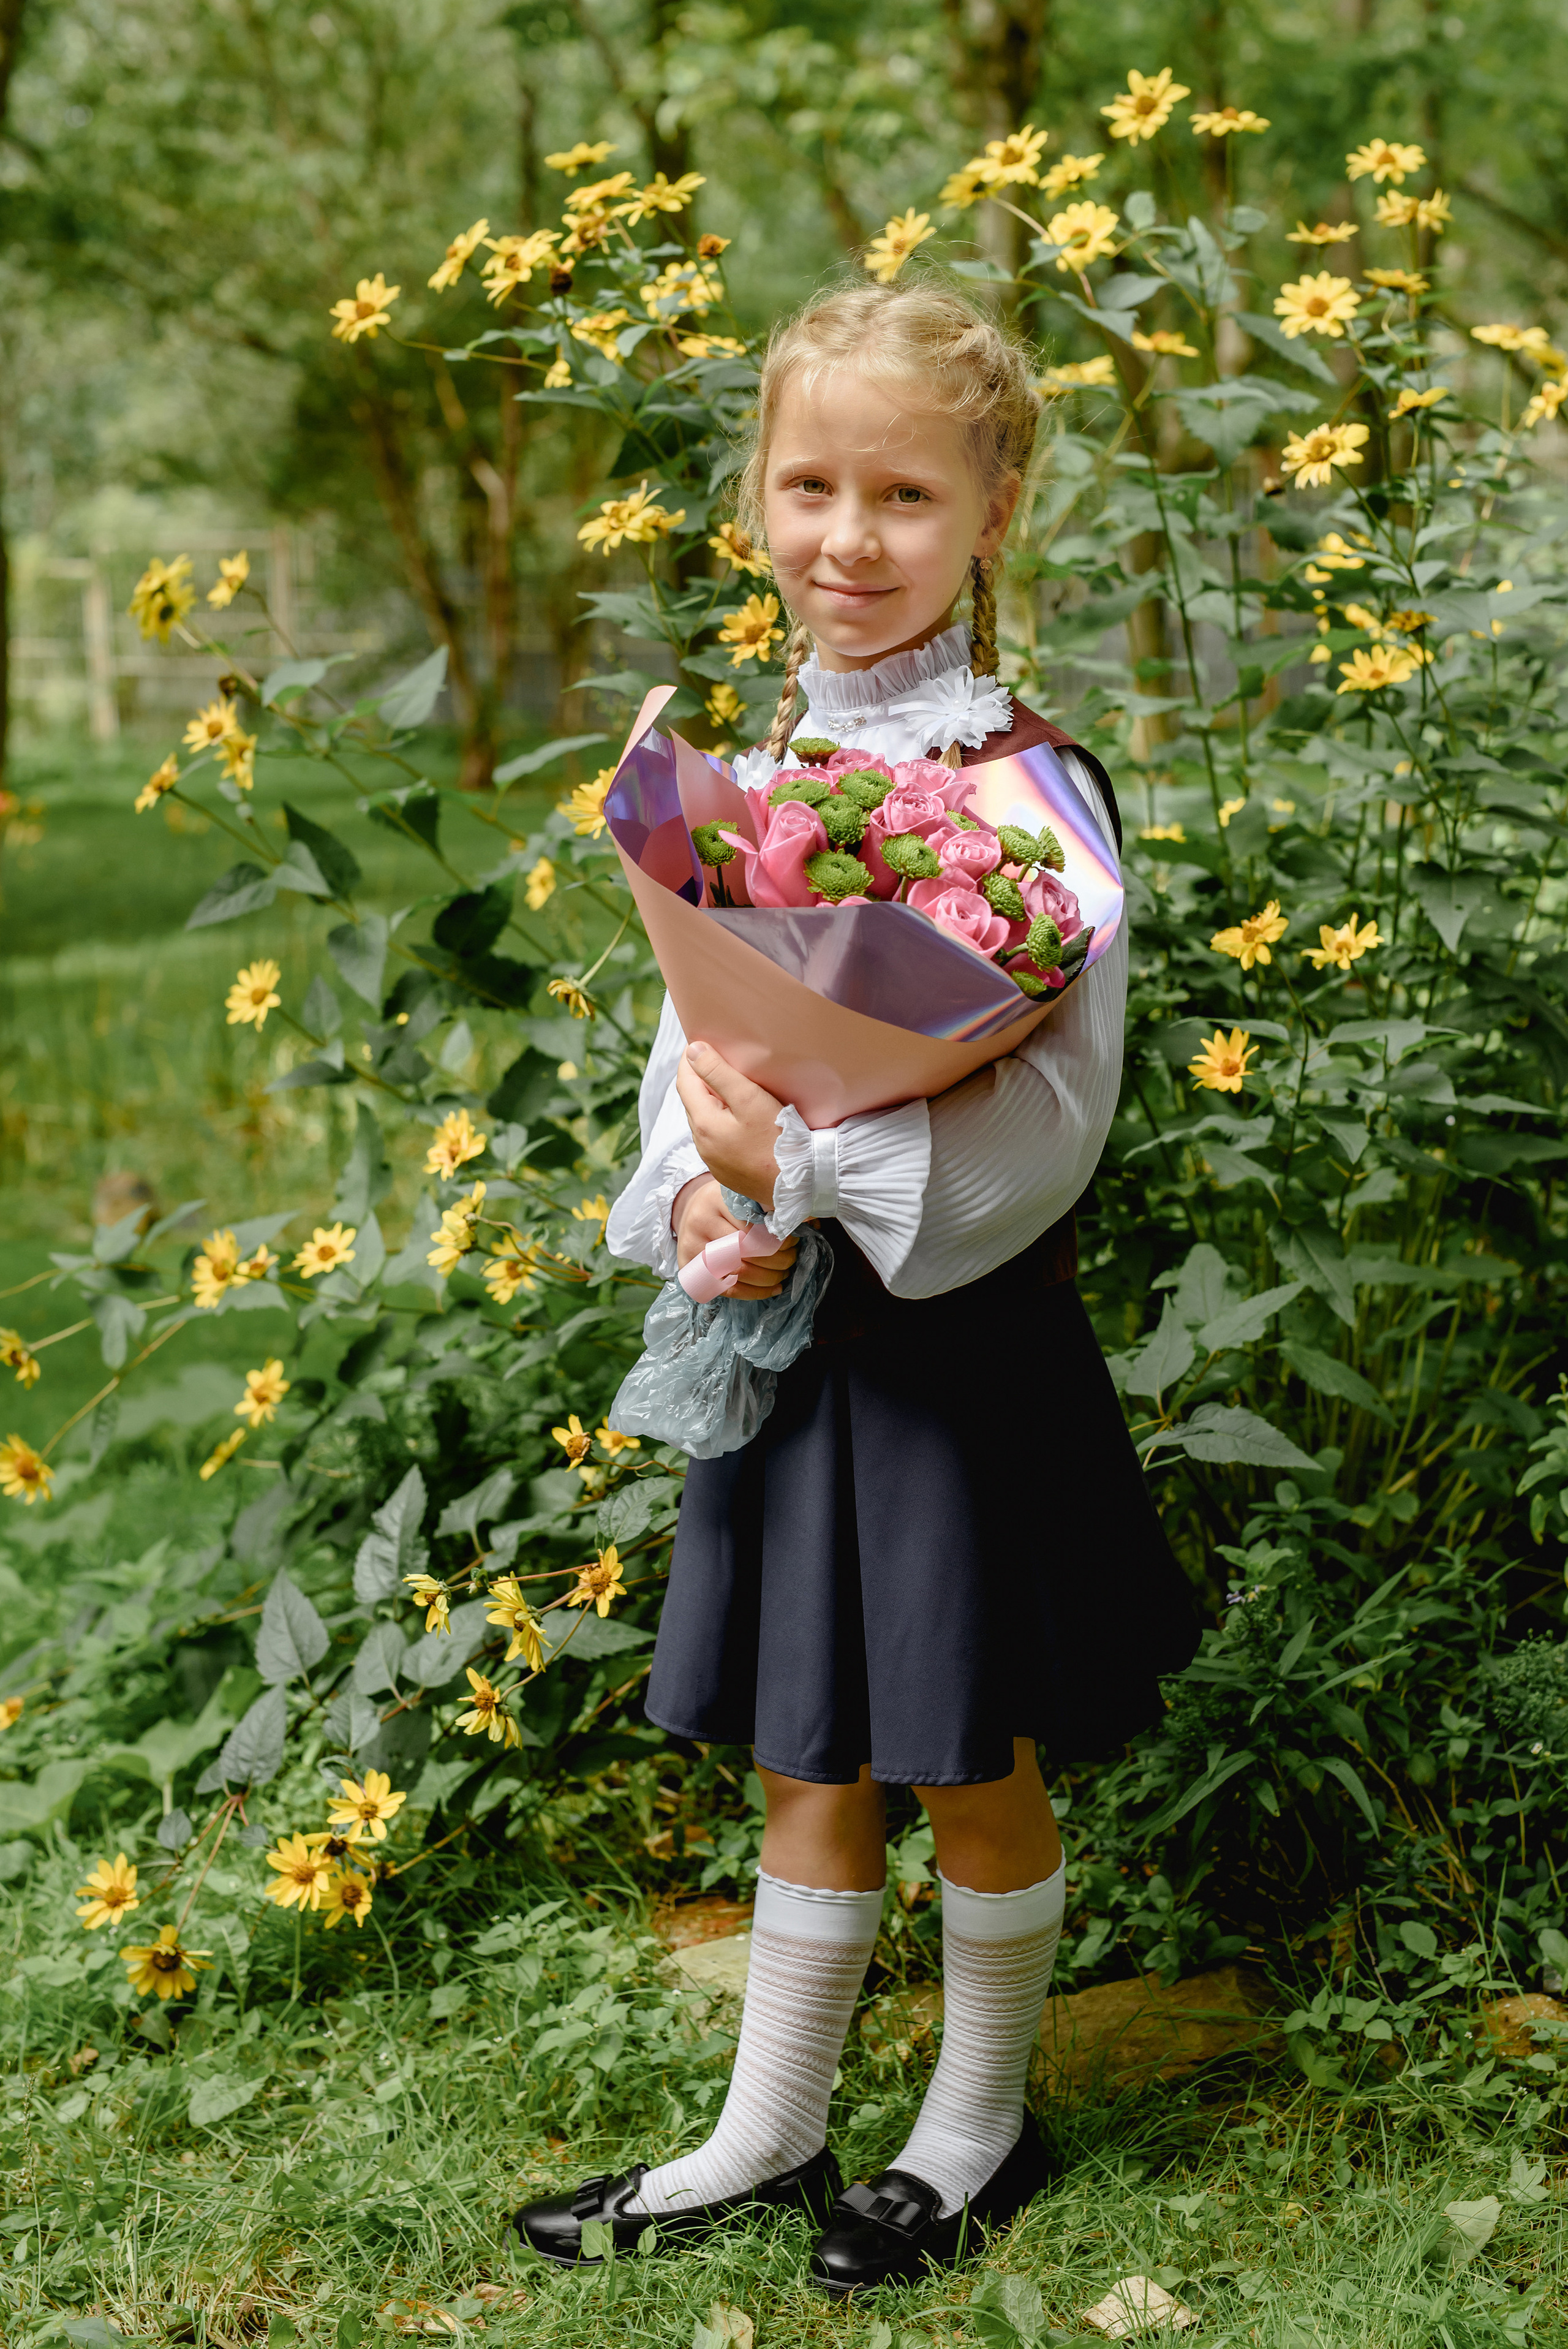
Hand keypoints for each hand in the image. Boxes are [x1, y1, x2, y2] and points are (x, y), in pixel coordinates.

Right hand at [674, 1177, 797, 1301]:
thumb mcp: (742, 1195)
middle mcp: (700, 1222)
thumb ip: (768, 1206)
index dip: (778, 1238)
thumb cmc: (726, 1203)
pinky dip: (756, 1292)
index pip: (753, 1226)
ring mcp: (693, 1248)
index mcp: (716, 1199)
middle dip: (777, 1259)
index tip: (793, 1241)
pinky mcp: (692, 1269)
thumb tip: (809, 1221)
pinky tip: (773, 1288)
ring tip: (784, 1272)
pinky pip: (729, 1289)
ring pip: (739, 1272)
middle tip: (792, 1258)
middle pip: (747, 1250)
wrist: (691, 1211)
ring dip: (770, 1277)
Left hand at [675, 1041, 785, 1209]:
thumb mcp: (750, 1099)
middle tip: (718, 1057)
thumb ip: (718, 1073)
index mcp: (703, 1123)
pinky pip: (716, 1138)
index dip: (690, 1058)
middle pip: (692, 1100)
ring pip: (704, 1120)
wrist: (800, 1185)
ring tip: (730, 1084)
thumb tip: (693, 1051)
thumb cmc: (778, 1140)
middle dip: (700, 1077)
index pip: (685, 1081)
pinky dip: (720, 1120)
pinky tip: (739, 1116)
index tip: (702, 1041)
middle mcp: (702, 1144)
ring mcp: (713, 1160)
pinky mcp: (727, 1170)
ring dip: (711, 1100)